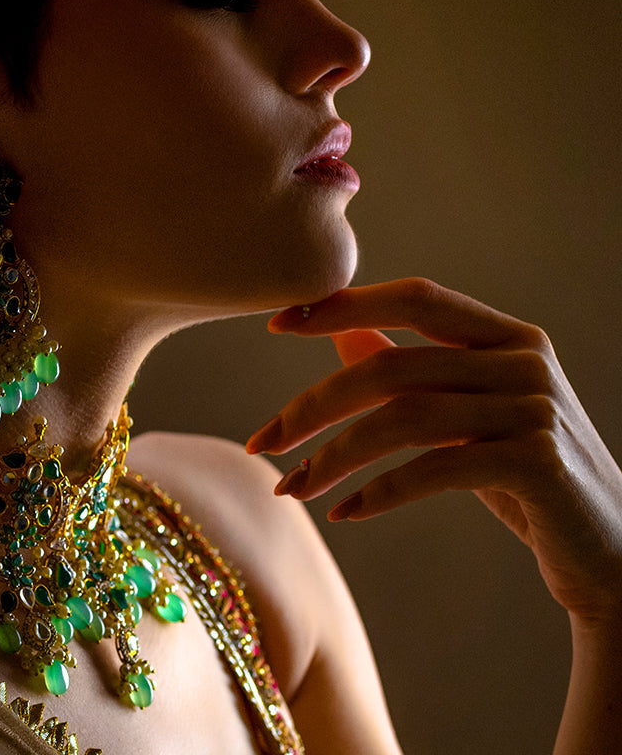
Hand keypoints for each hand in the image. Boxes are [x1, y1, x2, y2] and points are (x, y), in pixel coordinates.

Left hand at [246, 278, 621, 625]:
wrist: (612, 555)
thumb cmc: (527, 475)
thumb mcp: (469, 413)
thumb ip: (413, 368)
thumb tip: (340, 330)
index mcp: (509, 335)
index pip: (416, 296)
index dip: (344, 303)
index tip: (277, 324)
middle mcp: (525, 360)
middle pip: (391, 365)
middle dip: (313, 403)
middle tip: (263, 439)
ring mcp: (535, 409)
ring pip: (401, 419)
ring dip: (332, 456)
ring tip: (291, 487)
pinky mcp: (535, 464)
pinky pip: (431, 468)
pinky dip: (377, 492)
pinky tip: (343, 512)